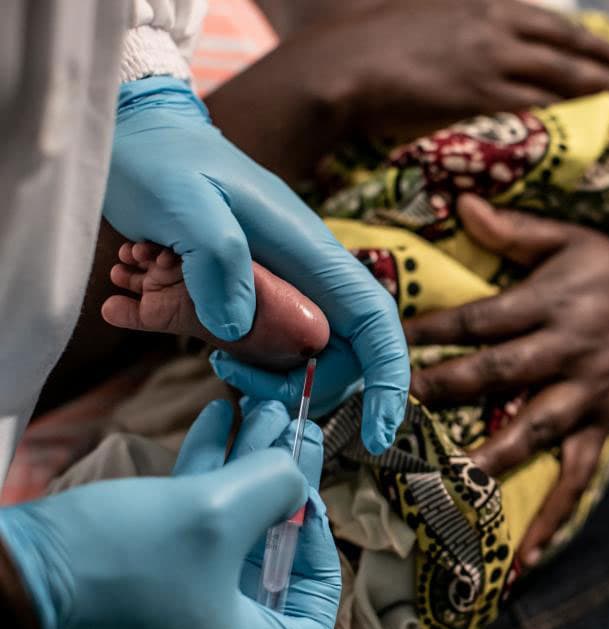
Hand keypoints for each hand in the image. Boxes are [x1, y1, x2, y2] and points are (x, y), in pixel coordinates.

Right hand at [0, 399, 338, 628]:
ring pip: (224, 544)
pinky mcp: (132, 597)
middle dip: (278, 492)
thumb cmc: (119, 560)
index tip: (308, 503)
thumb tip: (296, 476)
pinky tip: (213, 421)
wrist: (0, 579)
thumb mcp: (218, 511)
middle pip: (267, 566)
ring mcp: (167, 626)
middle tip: (291, 432)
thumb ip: (279, 488)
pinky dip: (202, 486)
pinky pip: (185, 543)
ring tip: (255, 410)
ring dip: (241, 474)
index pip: (313, 619)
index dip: (322, 556)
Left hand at [104, 76, 407, 452]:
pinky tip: (168, 326)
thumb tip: (239, 331)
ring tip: (202, 352)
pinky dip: (221, 349)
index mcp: (309, 252)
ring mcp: (278, 283)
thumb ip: (219, 262)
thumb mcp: (184, 204)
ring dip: (255, 369)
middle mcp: (305, 273)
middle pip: (337, 353)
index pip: (373, 321)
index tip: (377, 433)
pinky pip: (252, 338)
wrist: (139, 134)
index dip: (387, 378)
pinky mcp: (247, 290)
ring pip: (295, 354)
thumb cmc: (165, 161)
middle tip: (231, 376)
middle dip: (298, 384)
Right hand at [284, 0, 608, 139]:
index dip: (582, 36)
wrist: (343, 64)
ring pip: (558, 71)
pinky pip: (534, 99)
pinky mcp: (478, 91)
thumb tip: (467, 48)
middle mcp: (492, 26)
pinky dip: (564, 105)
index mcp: (480, 6)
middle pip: (564, 42)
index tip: (608, 47)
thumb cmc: (371, 46)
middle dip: (604, 56)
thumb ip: (456, 30)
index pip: (547, 20)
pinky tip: (586, 112)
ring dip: (596, 82)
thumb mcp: (423, 21)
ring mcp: (488, 58)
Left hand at [404, 196, 608, 562]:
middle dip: (447, 390)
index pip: (482, 319)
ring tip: (451, 484)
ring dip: (493, 456)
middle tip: (395, 411)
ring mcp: (588, 393)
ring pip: (537, 428)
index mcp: (552, 302)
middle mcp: (568, 349)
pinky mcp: (605, 425)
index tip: (387, 342)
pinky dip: (556, 515)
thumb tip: (460, 203)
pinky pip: (580, 475)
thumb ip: (515, 231)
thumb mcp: (571, 239)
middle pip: (501, 372)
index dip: (433, 331)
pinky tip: (526, 555)